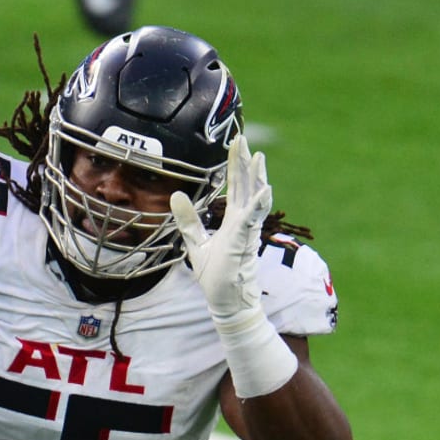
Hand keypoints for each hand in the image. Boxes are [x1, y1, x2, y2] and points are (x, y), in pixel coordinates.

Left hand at [170, 135, 271, 326]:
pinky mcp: (245, 243)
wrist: (225, 301)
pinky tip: (263, 189)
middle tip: (242, 138)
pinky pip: (253, 221)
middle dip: (245, 162)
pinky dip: (259, 205)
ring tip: (257, 157)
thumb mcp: (196, 242)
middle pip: (246, 185)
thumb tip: (175, 195)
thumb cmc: (216, 275)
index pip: (236, 186)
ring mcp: (247, 231)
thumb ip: (188, 220)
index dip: (235, 165)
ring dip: (257, 178)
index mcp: (234, 220)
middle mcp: (244, 222)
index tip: (236, 143)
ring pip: (255, 199)